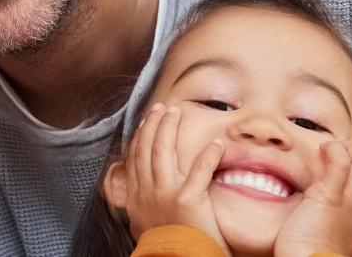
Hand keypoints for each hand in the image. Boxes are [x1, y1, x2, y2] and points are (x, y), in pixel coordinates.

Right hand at [122, 104, 228, 247]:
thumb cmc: (166, 247)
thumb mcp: (144, 224)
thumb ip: (143, 206)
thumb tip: (139, 198)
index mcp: (137, 197)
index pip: (135, 159)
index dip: (140, 137)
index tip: (146, 122)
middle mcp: (147, 192)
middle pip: (147, 149)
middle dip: (154, 124)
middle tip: (162, 109)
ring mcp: (165, 194)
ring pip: (164, 151)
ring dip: (170, 128)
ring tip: (178, 113)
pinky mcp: (187, 199)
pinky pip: (200, 169)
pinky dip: (209, 154)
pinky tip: (217, 143)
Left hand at [275, 140, 351, 256]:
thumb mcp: (331, 238)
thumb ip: (331, 221)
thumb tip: (314, 208)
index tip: (349, 166)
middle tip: (344, 149)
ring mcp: (349, 202)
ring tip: (335, 145)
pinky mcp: (331, 196)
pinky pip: (342, 163)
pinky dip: (336, 150)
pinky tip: (325, 149)